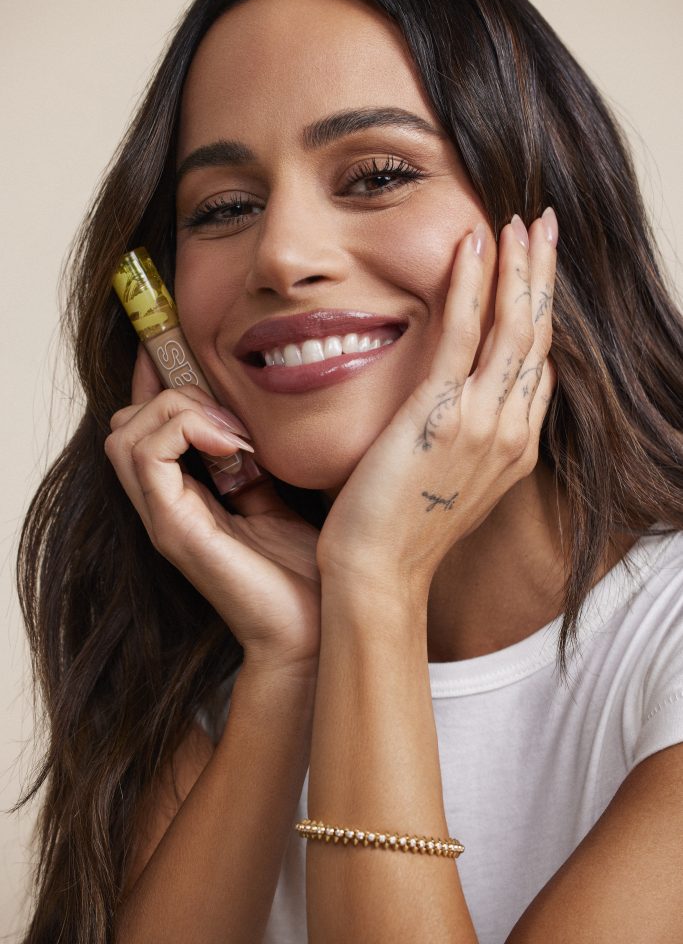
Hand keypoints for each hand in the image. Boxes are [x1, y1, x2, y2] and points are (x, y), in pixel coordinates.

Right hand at [104, 345, 321, 677]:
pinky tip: (236, 448)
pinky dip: (186, 431)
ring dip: (180, 410)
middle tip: (234, 414)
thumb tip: (260, 411)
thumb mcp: (284, 493)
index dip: (160, 378)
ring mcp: (164, 517)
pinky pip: (146, 456)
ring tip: (235, 432)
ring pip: (126, 431)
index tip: (190, 347)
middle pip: (126, 421)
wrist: (324, 626)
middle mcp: (167, 503)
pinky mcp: (173, 529)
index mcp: (189, 493)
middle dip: (174, 392)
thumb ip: (259, 456)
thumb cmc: (312, 567)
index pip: (146, 421)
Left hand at [315, 210, 557, 609]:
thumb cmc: (401, 532)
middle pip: (538, 336)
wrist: (378, 574)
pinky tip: (474, 245)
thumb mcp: (453, 483)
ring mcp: (482, 421)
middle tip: (544, 225)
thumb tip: (483, 398)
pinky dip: (473, 285)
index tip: (534, 272)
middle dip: (543, 276)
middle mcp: (511, 430)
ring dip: (520, 268)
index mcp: (514, 447)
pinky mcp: (440, 414)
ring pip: (515, 328)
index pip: (538, 365)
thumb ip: (475, 438)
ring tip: (523, 221)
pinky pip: (463, 334)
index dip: (540, 312)